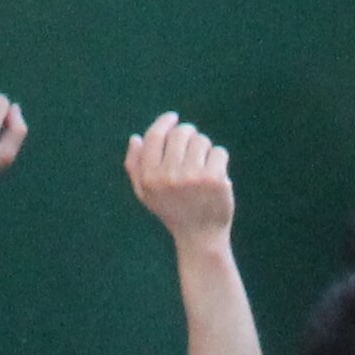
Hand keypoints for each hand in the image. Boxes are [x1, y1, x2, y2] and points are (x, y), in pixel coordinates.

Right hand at [123, 111, 233, 245]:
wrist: (200, 237)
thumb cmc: (172, 211)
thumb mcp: (146, 194)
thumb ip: (135, 166)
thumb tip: (135, 137)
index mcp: (150, 178)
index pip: (155, 137)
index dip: (164, 122)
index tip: (173, 117)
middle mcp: (169, 176)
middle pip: (180, 134)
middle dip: (188, 134)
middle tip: (193, 145)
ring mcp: (193, 177)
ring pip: (201, 140)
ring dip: (204, 148)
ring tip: (203, 166)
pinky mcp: (215, 179)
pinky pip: (219, 152)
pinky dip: (219, 160)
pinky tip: (216, 175)